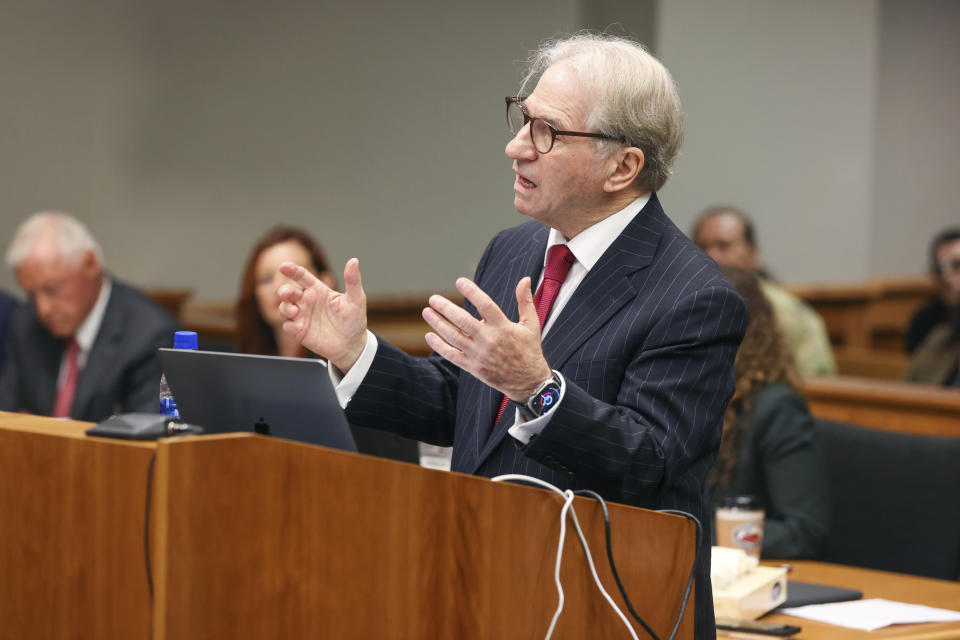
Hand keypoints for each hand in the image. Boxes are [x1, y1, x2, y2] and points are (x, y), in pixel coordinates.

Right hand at [277, 258, 367, 371]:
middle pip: (289, 291)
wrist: (352, 345)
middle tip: (286, 293)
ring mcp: (302, 316)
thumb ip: (353, 280)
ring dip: (285, 307)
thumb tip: (354, 261)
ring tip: (294, 311)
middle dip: (284, 291)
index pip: (302, 276)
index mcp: (318, 290)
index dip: (292, 270)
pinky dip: (289, 325)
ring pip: (285, 307)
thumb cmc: (354, 320)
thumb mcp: (356, 300)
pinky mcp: (300, 331)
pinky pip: (288, 326)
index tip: (283, 266)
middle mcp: (307, 301)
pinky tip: (296, 326)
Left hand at [423, 277, 552, 400]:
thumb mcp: (531, 324)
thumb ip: (525, 301)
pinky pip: (452, 356)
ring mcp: (479, 355)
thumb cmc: (529, 350)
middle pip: (463, 320)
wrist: (529, 382)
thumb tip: (525, 279)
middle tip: (433, 299)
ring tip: (427, 311)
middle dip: (445, 308)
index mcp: (504, 327)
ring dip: (438, 324)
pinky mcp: (473, 367)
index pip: (485, 305)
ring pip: (454, 337)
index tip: (459, 281)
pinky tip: (429, 336)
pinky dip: (439, 346)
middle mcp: (490, 340)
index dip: (471, 292)